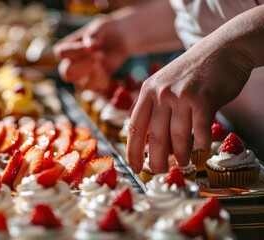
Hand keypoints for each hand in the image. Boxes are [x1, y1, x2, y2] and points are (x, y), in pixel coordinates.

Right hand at [54, 15, 127, 92]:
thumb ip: (94, 34)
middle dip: (83, 66)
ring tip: (103, 58)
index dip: (74, 51)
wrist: (121, 39)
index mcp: (66, 48)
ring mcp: (82, 76)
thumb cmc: (107, 31)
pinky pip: (94, 89)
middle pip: (66, 72)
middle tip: (100, 55)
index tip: (89, 46)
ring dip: (94, 74)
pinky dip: (101, 80)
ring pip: (79, 85)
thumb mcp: (101, 27)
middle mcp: (70, 64)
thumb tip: (89, 45)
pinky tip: (108, 69)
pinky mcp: (94, 83)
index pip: (61, 53)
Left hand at [126, 37, 250, 173]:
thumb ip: (153, 106)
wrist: (223, 49)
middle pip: (154, 137)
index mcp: (147, 91)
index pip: (135, 127)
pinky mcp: (205, 98)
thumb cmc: (192, 71)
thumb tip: (144, 137)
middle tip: (158, 173)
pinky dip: (201, 142)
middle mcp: (162, 93)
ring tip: (182, 164)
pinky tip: (201, 146)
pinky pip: (200, 129)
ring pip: (178, 136)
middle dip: (155, 160)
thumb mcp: (163, 82)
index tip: (134, 167)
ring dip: (180, 155)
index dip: (133, 151)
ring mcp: (183, 95)